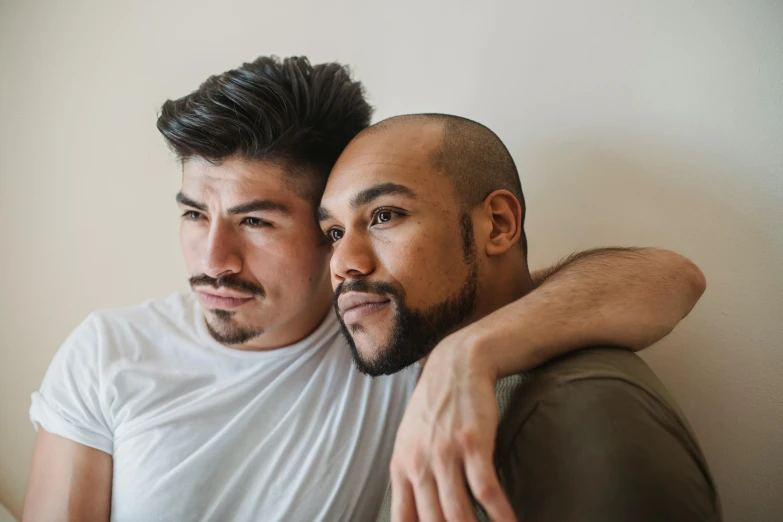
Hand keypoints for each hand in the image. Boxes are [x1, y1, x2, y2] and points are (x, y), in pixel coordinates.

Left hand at [390, 328, 516, 521]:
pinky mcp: (473, 445)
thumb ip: (410, 477)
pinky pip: (486, 491)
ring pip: (458, 514)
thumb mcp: (410, 441)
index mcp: (401, 467)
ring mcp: (445, 455)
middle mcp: (419, 464)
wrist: (456, 364)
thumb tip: (415, 513)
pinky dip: (499, 515)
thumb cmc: (435, 406)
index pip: (403, 520)